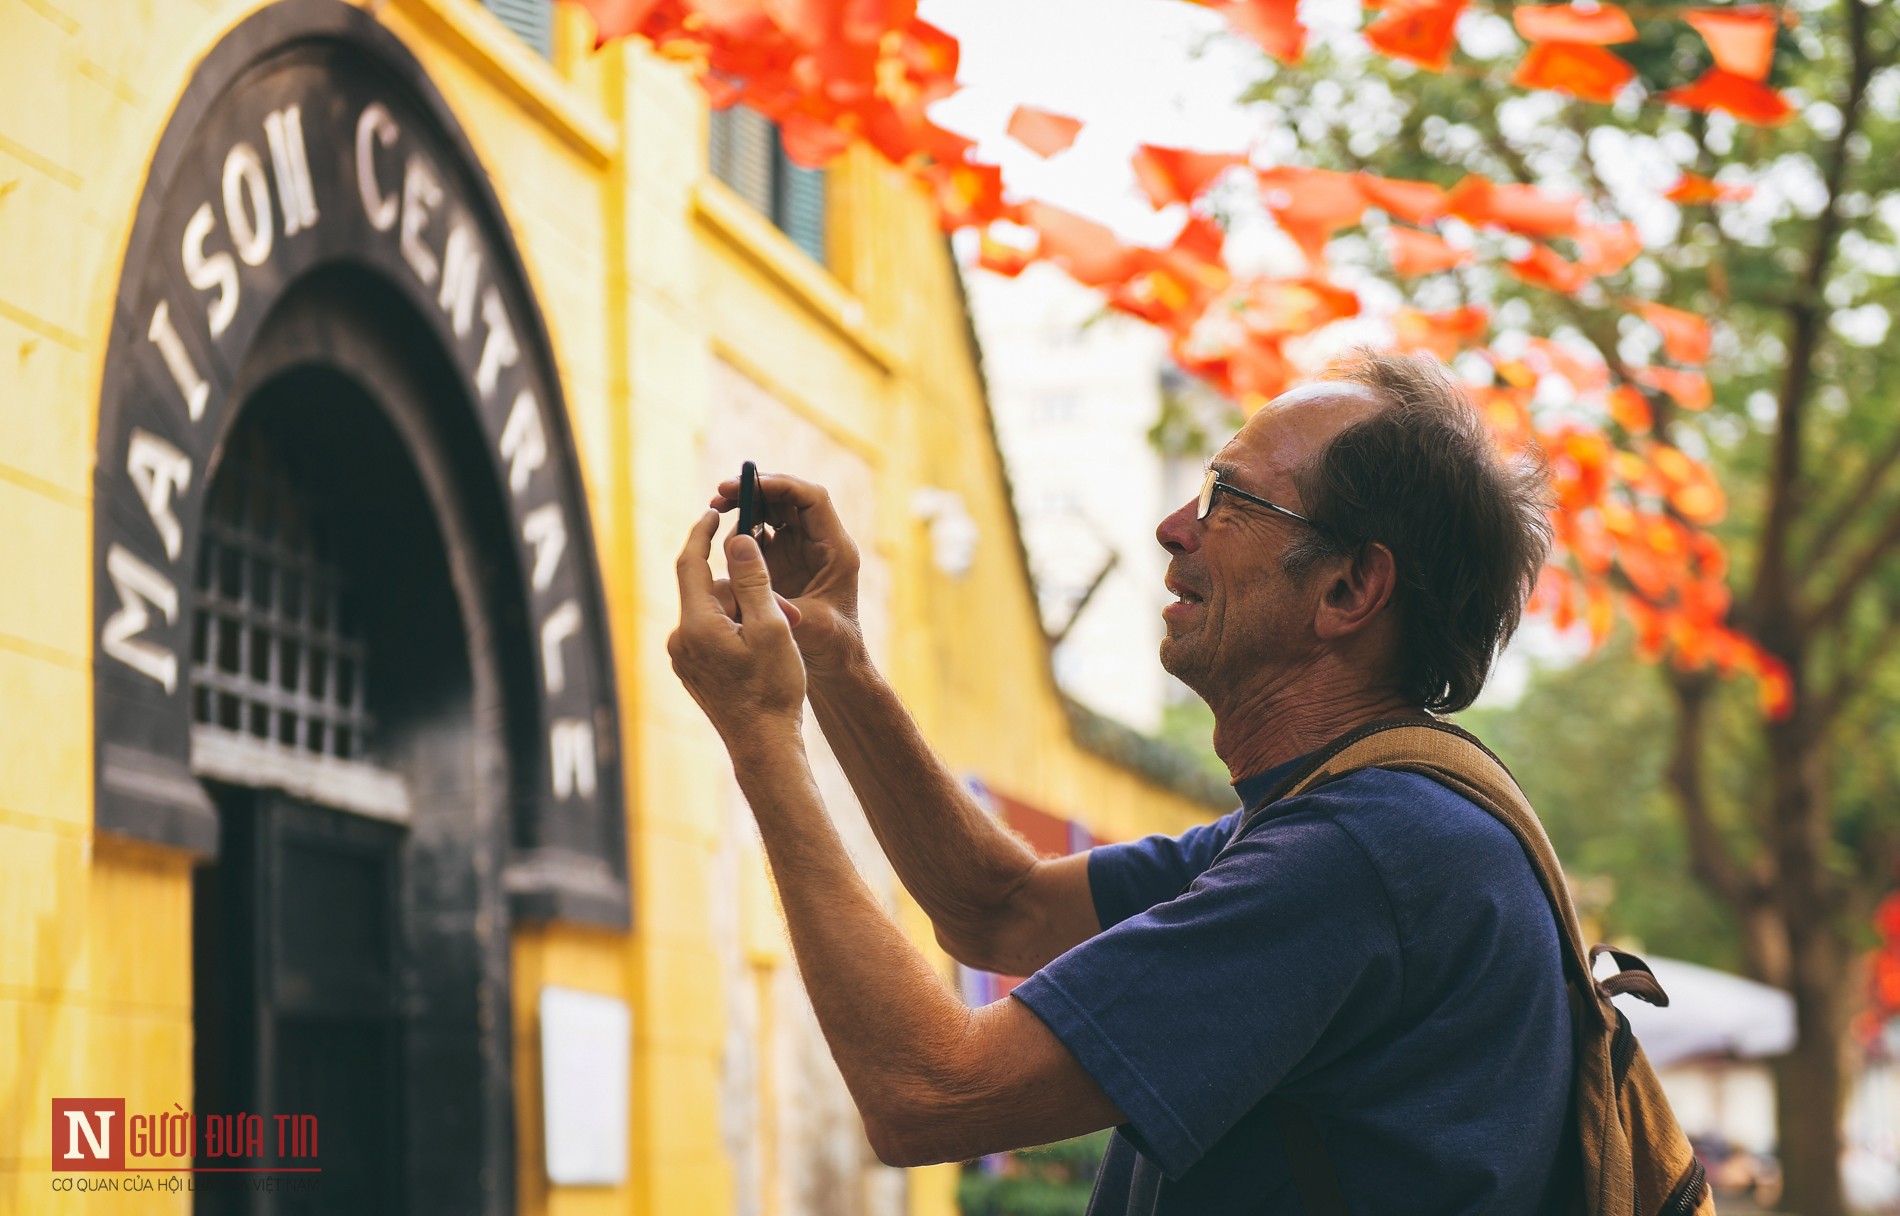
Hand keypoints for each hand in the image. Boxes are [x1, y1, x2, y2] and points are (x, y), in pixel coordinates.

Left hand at [669, 511, 806, 749]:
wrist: (763, 747)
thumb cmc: (773, 689)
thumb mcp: (771, 627)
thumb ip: (753, 580)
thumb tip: (737, 540)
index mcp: (696, 624)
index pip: (691, 563)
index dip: (703, 533)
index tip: (716, 512)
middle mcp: (681, 639)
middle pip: (711, 591)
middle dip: (746, 591)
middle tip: (783, 610)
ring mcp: (684, 658)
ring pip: (715, 615)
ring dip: (746, 615)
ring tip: (780, 639)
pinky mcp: (693, 672)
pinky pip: (713, 635)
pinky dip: (737, 632)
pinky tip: (763, 653)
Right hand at [711, 471, 864, 681]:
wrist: (835, 669)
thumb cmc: (831, 649)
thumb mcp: (809, 628)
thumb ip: (777, 601)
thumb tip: (743, 568)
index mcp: (835, 550)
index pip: (811, 498)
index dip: (779, 485)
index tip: (745, 484)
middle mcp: (820, 543)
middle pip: (788, 498)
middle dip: (754, 491)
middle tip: (719, 494)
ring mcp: (802, 551)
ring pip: (773, 512)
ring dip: (744, 508)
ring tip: (716, 515)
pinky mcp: (785, 562)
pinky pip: (762, 534)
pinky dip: (742, 532)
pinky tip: (725, 546)